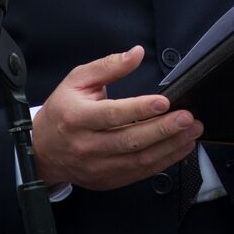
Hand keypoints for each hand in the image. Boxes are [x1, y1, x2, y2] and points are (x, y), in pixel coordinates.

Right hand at [31, 46, 201, 190]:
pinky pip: (140, 173)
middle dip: (164, 129)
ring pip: (139, 160)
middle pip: (130, 140)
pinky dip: (164, 162)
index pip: (112, 115)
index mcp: (78, 117)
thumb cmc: (62, 111)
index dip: (140, 109)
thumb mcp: (77, 80)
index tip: (164, 102)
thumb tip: (135, 53)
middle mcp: (87, 145)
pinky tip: (180, 148)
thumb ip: (108, 66)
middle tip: (188, 118)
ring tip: (191, 132)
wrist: (42, 150)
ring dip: (170, 147)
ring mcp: (98, 166)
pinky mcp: (107, 180)